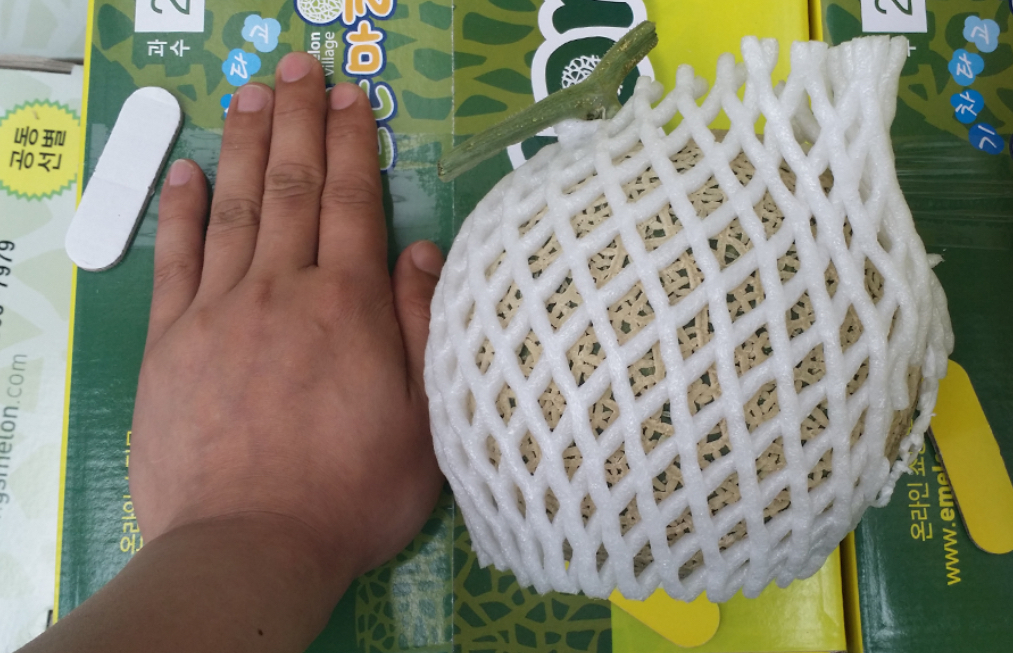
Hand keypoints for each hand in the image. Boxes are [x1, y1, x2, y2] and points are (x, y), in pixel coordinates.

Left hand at [130, 51, 444, 589]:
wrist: (251, 544)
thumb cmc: (353, 490)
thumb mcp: (425, 418)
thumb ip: (422, 325)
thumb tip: (422, 247)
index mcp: (347, 305)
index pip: (350, 201)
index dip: (351, 142)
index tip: (350, 96)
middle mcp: (281, 290)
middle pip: (289, 187)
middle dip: (296, 121)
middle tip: (299, 67)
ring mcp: (218, 311)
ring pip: (233, 208)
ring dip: (242, 144)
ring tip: (250, 93)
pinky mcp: (169, 342)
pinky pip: (174, 260)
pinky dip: (179, 211)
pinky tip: (186, 170)